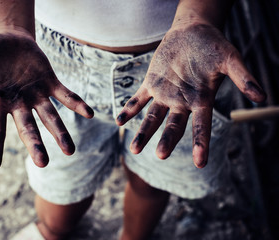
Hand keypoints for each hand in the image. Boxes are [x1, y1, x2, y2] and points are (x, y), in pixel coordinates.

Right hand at [0, 29, 93, 168]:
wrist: (7, 39)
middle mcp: (19, 103)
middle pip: (28, 127)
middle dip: (35, 144)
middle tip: (43, 163)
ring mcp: (37, 94)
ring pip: (50, 116)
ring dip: (60, 132)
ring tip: (70, 151)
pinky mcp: (51, 82)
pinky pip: (66, 95)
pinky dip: (77, 103)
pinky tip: (90, 113)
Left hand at [116, 22, 265, 167]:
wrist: (192, 33)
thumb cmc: (214, 46)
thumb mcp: (230, 59)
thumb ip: (243, 77)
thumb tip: (262, 97)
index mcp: (201, 101)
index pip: (202, 127)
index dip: (201, 144)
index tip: (199, 163)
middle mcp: (182, 102)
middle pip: (174, 126)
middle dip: (167, 140)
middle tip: (160, 155)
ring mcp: (165, 95)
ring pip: (152, 117)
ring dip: (143, 132)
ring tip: (133, 149)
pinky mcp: (151, 84)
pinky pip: (138, 99)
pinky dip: (129, 109)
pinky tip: (119, 120)